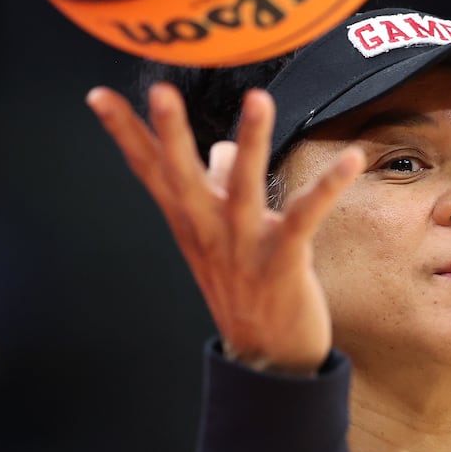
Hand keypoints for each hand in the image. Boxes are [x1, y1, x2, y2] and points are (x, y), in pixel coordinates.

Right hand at [86, 83, 364, 375]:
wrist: (266, 360)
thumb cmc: (243, 287)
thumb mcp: (218, 237)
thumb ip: (215, 188)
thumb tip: (219, 145)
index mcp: (189, 221)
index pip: (149, 170)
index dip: (125, 132)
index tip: (97, 94)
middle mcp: (208, 231)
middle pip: (183, 176)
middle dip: (171, 133)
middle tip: (159, 91)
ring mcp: (244, 247)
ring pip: (243, 188)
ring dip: (251, 142)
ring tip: (258, 98)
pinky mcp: (283, 261)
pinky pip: (304, 218)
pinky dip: (327, 187)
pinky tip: (352, 158)